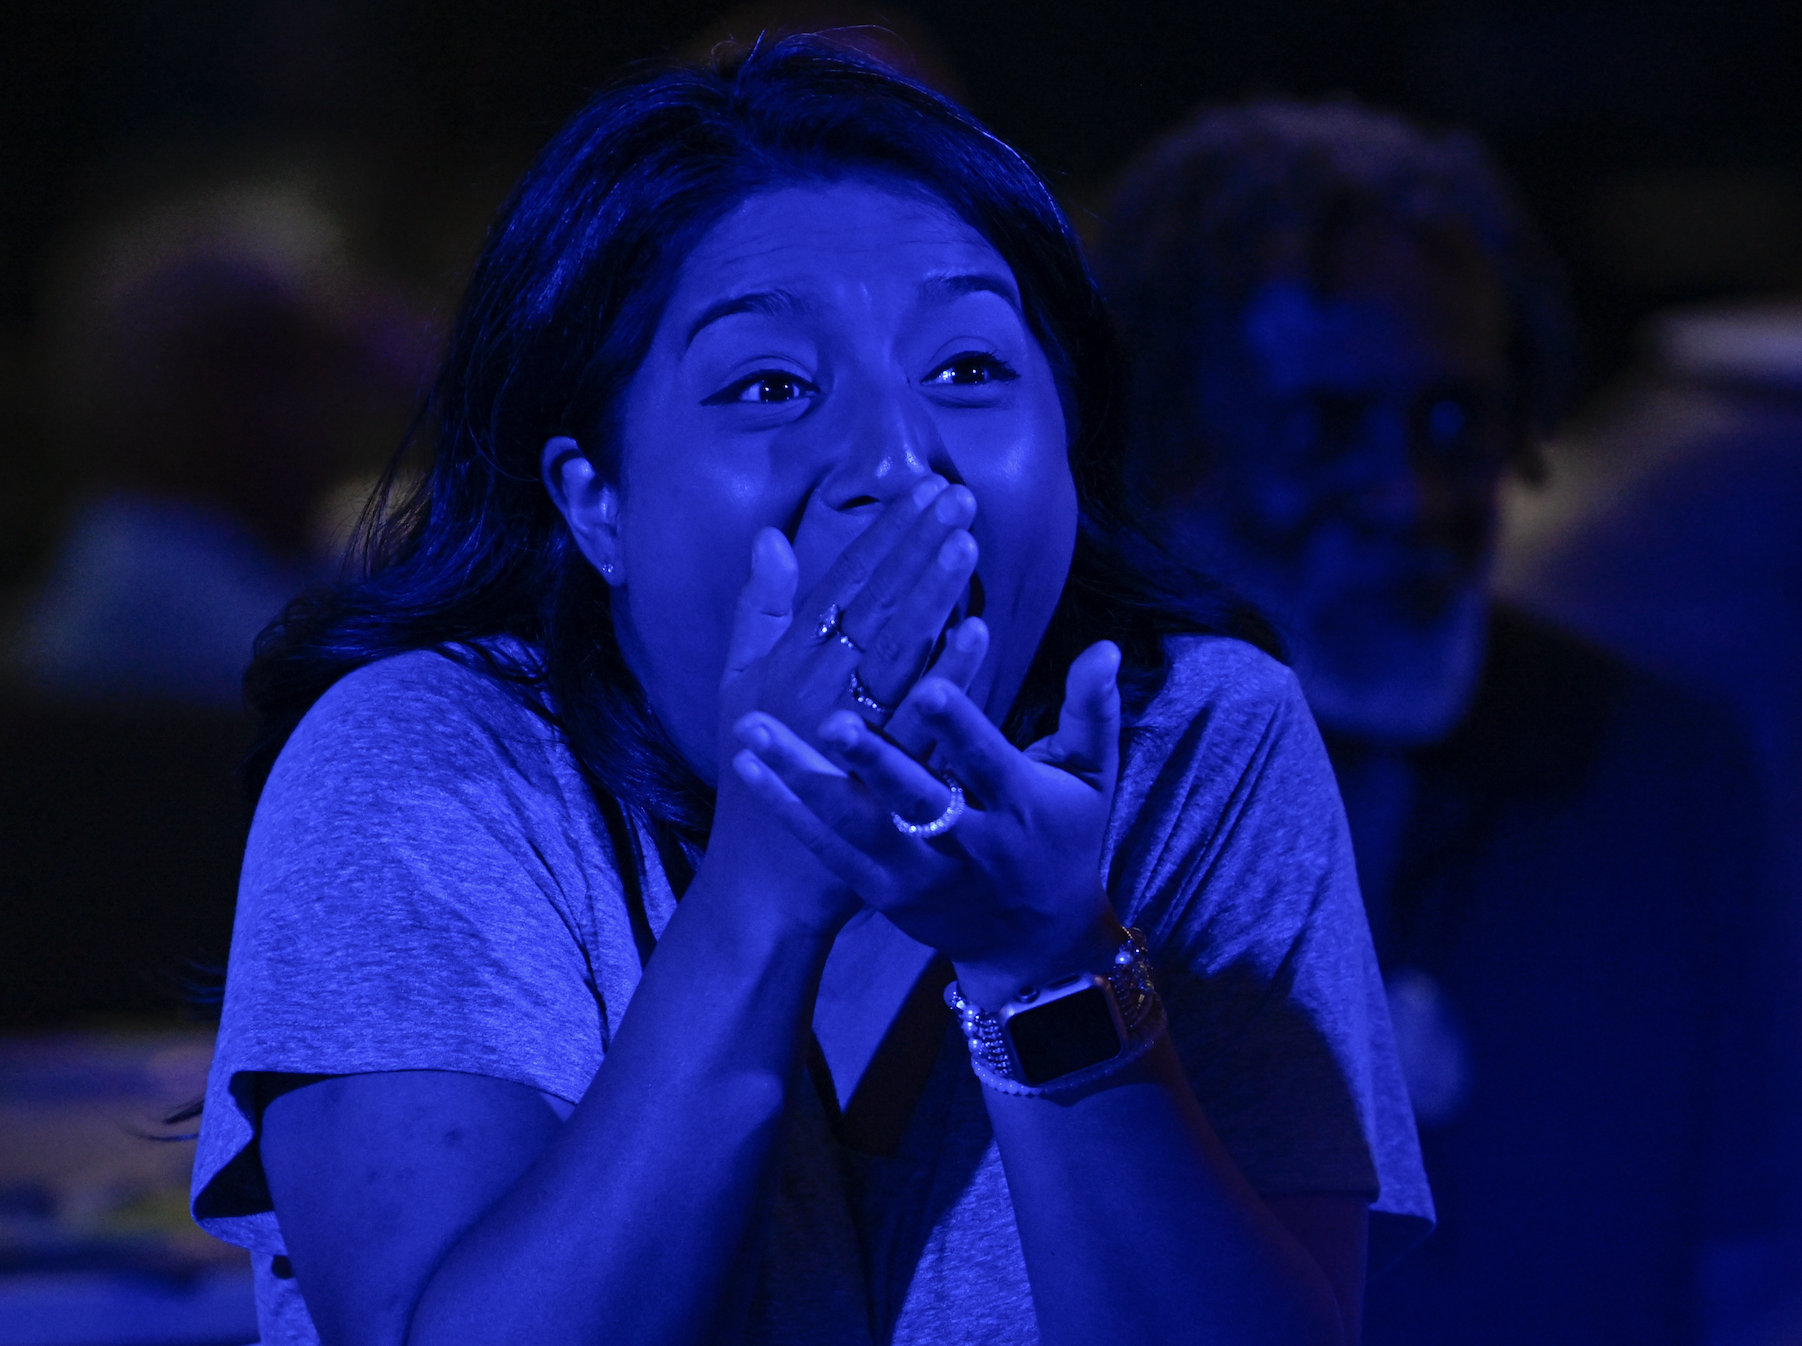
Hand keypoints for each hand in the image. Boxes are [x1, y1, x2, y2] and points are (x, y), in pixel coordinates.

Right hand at [698, 477, 990, 931]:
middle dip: (916, 545)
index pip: (842, 579)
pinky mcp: (871, 772)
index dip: (885, 532)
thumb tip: (771, 536)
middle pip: (872, 602)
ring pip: (893, 648)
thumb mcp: (740, 683)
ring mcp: (841, 728)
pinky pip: (915, 713)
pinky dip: (946, 671)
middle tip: (959, 496)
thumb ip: (759, 610)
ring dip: (931, 592)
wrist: (766, 874)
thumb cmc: (758, 772)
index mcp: (786, 658)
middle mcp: (811, 685)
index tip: (924, 487)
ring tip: (968, 541)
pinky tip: (979, 632)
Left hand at [730, 640, 1126, 1005]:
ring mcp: (917, 873)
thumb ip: (1093, 710)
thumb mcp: (1093, 778)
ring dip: (801, 778)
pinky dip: (787, 809)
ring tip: (752, 730)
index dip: (962, 727)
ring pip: (855, 824)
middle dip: (874, 762)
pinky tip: (745, 767)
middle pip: (915, 801)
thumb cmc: (1065, 838)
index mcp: (1021, 807)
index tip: (934, 684)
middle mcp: (966, 845)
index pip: (988, 761)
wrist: (1035, 943)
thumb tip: (1106, 646)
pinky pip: (827, 848)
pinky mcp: (882, 890)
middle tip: (831, 719)